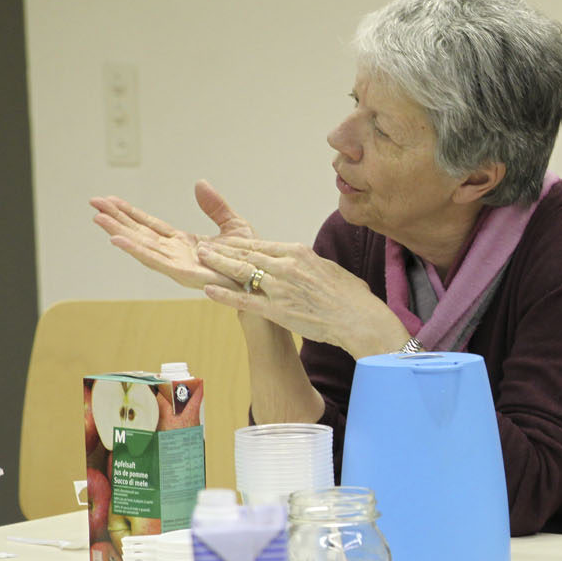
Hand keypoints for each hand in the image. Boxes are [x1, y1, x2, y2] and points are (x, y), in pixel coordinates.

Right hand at [91, 182, 254, 289]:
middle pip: (139, 233)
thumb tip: (200, 183)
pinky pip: (155, 260)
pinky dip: (135, 249)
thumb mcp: (233, 225)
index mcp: (184, 242)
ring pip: (141, 246)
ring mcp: (177, 265)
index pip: (150, 225)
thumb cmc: (249, 261)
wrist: (262, 283)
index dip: (130, 213)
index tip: (109, 200)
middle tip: (94, 204)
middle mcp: (176, 254)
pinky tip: (117, 240)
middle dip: (116, 219)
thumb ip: (215, 206)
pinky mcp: (182, 274)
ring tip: (98, 218)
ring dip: (119, 232)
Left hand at [195, 236, 407, 357]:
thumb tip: (305, 264)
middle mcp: (286, 266)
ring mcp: (279, 288)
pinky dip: (225, 295)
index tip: (226, 241)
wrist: (360, 320)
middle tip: (205, 245)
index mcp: (299, 253)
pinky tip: (209, 290)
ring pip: (241, 272)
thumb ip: (311, 265)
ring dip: (218, 264)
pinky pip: (244, 300)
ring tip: (201, 258)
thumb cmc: (353, 297)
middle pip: (246, 254)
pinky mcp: (277, 310)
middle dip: (223, 249)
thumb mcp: (331, 270)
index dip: (240, 243)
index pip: (262, 245)